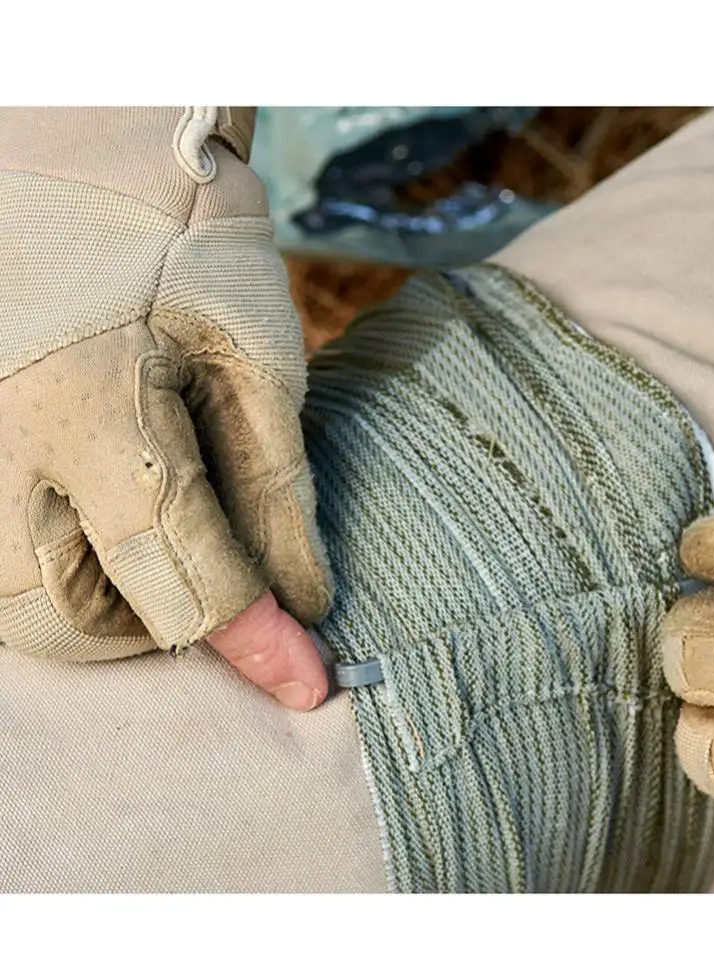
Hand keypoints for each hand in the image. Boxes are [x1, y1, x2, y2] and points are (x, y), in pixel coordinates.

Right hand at [0, 107, 331, 696]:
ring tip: (158, 549)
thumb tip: (302, 599)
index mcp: (95, 411)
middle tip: (221, 590)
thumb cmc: (185, 244)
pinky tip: (102, 524)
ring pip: (10, 602)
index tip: (309, 681)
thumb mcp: (258, 356)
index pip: (181, 578)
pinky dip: (50, 570)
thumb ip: (275, 488)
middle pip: (66, 619)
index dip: (256, 642)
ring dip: (96, 608)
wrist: (86, 160)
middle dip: (158, 630)